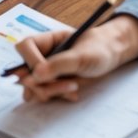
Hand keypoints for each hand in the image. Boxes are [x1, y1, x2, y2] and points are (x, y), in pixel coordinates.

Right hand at [16, 18, 137, 102]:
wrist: (112, 57)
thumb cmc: (99, 49)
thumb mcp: (81, 56)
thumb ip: (59, 64)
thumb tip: (35, 75)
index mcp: (46, 40)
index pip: (25, 47)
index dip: (31, 62)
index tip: (45, 74)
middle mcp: (42, 55)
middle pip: (25, 70)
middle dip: (42, 83)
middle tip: (64, 87)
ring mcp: (46, 70)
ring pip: (33, 86)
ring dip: (50, 92)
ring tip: (72, 90)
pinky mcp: (53, 83)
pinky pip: (44, 94)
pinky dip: (56, 96)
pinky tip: (71, 94)